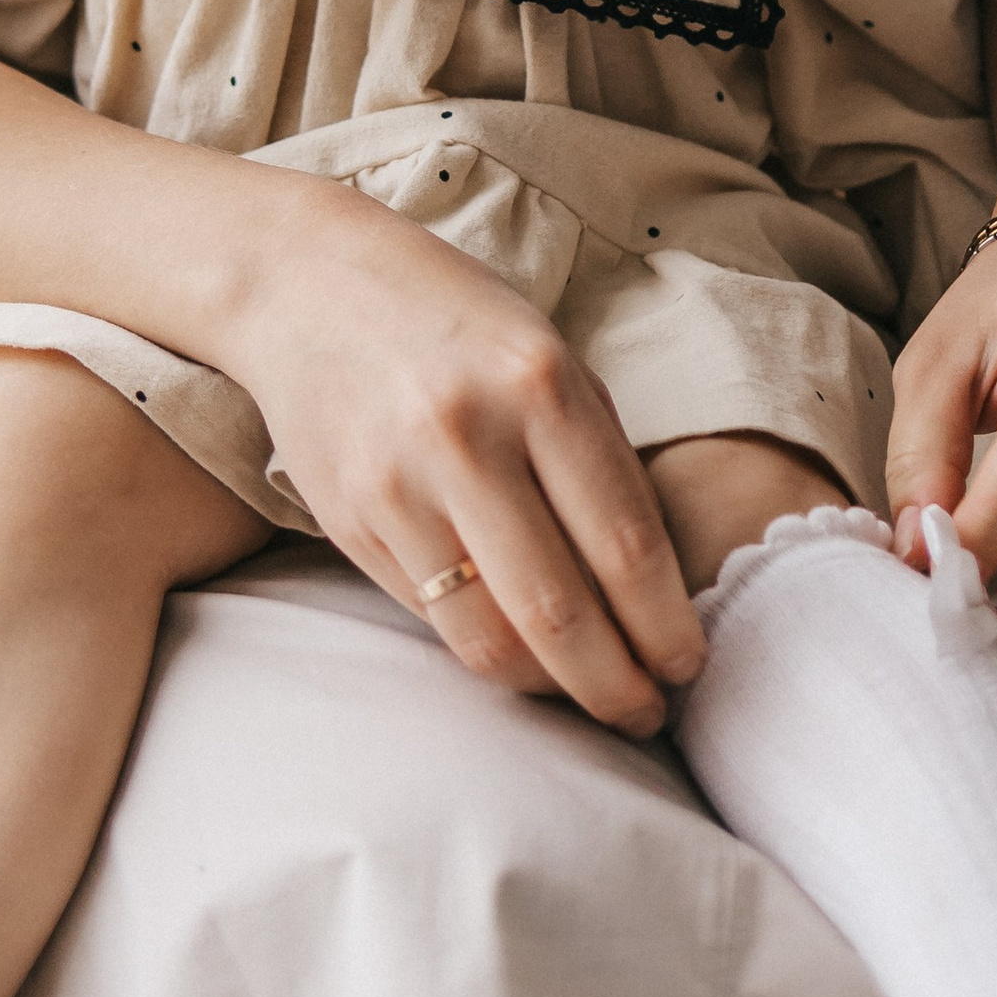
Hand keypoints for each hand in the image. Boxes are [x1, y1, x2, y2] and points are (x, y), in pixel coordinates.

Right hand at [222, 187, 701, 738]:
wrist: (307, 284)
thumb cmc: (454, 321)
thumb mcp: (548, 358)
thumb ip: (598, 460)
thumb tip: (653, 588)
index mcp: (540, 386)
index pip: (625, 547)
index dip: (666, 628)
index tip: (689, 666)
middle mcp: (467, 438)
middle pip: (560, 614)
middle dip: (617, 687)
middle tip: (647, 712)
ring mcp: (399, 485)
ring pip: (488, 638)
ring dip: (550, 688)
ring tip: (586, 694)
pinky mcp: (350, 522)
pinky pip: (433, 618)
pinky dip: (486, 648)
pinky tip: (519, 652)